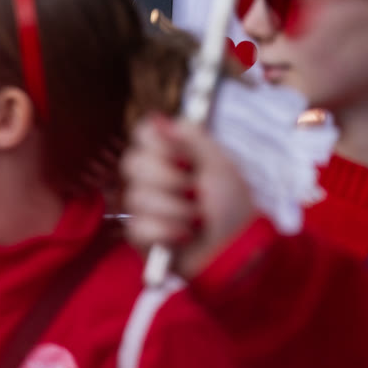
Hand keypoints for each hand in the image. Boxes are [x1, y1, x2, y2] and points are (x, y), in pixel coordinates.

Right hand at [122, 115, 258, 277]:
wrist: (235, 248)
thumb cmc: (231, 205)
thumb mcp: (220, 163)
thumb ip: (192, 136)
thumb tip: (159, 119)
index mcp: (171, 153)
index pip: (142, 133)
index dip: (159, 143)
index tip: (184, 157)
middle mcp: (152, 175)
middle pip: (132, 162)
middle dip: (170, 179)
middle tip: (195, 190)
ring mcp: (143, 206)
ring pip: (137, 197)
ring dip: (177, 210)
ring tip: (197, 218)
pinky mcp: (140, 235)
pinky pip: (138, 227)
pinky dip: (167, 232)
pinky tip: (184, 236)